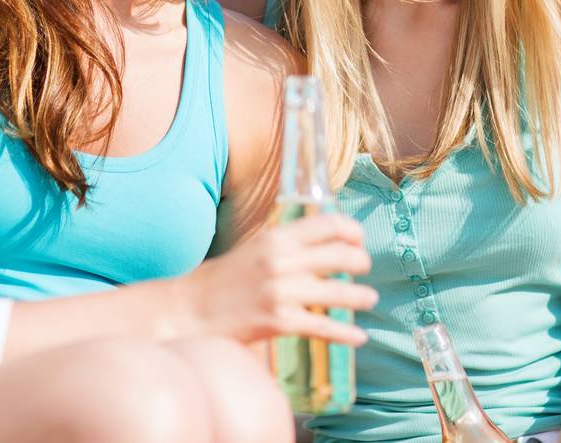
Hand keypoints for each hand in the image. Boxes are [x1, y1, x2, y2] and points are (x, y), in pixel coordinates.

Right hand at [183, 213, 375, 346]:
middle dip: (361, 262)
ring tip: (369, 299)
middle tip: (365, 268)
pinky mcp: (279, 321)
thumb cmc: (226, 279)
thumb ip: (288, 244)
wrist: (191, 309)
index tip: (359, 238)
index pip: (329, 223)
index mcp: (277, 237)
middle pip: (341, 255)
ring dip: (361, 296)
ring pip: (338, 292)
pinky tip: (359, 337)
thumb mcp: (257, 248)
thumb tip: (325, 243)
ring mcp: (281, 291)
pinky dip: (346, 334)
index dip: (352, 230)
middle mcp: (281, 260)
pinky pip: (324, 327)